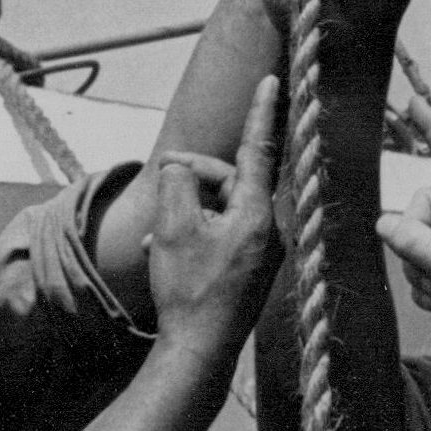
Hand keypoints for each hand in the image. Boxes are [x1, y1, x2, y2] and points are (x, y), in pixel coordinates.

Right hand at [148, 78, 283, 351]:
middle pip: (231, 180)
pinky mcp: (253, 268)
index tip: (271, 79)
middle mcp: (270, 229)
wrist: (199, 351)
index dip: (260, 110)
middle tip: (161, 182)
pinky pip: (225, 232)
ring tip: (158, 236)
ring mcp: (263, 251)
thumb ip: (178, 181)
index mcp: (258, 213)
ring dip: (188, 213)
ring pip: (223, 208)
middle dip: (193, 180)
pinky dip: (197, 233)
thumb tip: (182, 169)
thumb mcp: (173, 224)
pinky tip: (167, 250)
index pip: (259, 148)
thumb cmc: (188, 289)